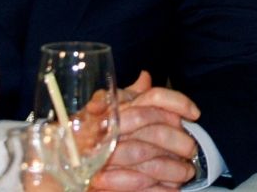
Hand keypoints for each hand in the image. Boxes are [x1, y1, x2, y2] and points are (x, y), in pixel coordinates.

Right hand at [90, 71, 201, 190]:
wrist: (60, 166)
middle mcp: (106, 127)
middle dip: (177, 141)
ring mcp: (100, 154)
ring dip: (171, 168)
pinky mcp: (97, 180)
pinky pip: (133, 184)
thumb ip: (129, 96)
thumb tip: (145, 77)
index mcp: (114, 108)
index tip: (195, 113)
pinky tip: (171, 190)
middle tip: (192, 150)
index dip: (177, 102)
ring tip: (186, 174)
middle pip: (151, 128)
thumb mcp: (110, 111)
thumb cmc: (90, 135)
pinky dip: (156, 189)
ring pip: (144, 156)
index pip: (151, 98)